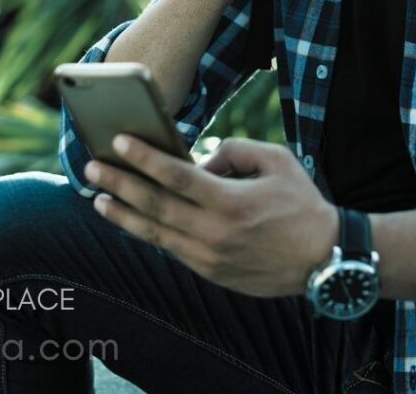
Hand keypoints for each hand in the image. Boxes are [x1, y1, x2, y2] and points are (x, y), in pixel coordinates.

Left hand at [85, 135, 337, 297]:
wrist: (323, 259)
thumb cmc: (301, 202)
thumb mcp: (275, 160)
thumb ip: (233, 151)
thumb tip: (199, 161)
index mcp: (231, 202)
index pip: (176, 176)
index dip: (145, 158)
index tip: (120, 142)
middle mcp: (215, 233)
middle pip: (155, 206)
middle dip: (120, 184)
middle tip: (92, 168)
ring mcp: (210, 258)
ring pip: (155, 233)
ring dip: (123, 214)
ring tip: (98, 198)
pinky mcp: (211, 272)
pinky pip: (171, 249)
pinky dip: (147, 232)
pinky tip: (130, 219)